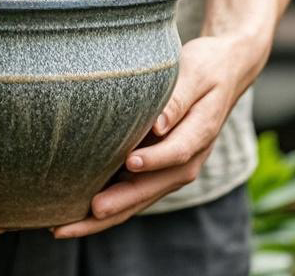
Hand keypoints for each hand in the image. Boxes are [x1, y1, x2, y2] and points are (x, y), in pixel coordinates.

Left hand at [52, 33, 266, 237]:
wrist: (224, 72)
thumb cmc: (206, 67)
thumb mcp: (196, 74)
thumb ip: (179, 99)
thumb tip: (160, 124)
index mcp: (200, 134)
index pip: (177, 153)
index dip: (154, 159)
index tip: (129, 162)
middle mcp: (188, 160)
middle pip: (152, 189)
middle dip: (120, 205)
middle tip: (89, 212)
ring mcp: (172, 168)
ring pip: (139, 198)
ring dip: (107, 216)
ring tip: (69, 226)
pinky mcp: (158, 167)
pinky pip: (134, 191)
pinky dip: (110, 206)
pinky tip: (79, 213)